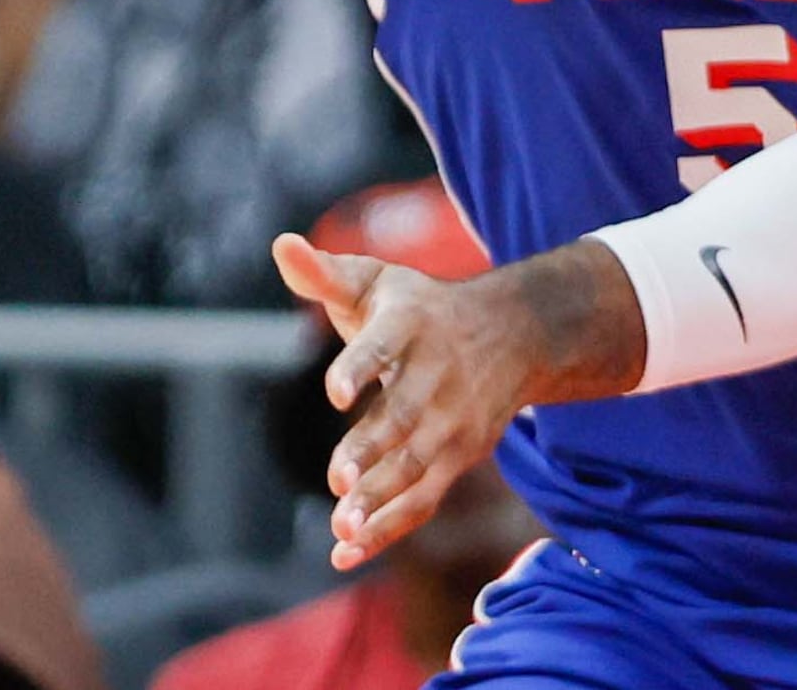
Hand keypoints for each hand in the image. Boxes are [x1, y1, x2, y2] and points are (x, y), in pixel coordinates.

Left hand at [275, 233, 643, 568]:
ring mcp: (452, 420)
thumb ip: (325, 273)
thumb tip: (281, 245)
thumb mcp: (378, 282)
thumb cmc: (423, 308)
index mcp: (410, 324)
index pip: (383, 345)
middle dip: (372, 449)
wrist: (516, 333)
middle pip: (402, 417)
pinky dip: (388, 527)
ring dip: (379, 499)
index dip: (359, 366)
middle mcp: (437, 374)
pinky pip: (423, 499)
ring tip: (342, 528)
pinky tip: (346, 552)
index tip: (335, 391)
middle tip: (339, 479)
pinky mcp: (457, 456)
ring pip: (414, 466)